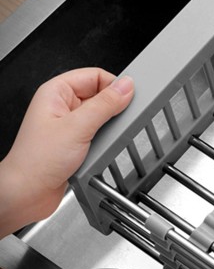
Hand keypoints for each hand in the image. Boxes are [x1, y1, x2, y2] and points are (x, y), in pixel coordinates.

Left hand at [0, 68, 133, 236]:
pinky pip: (99, 136)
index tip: (130, 98)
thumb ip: (105, 105)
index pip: (95, 76)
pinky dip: (105, 143)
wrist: (29, 193)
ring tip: (106, 139)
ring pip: (101, 118)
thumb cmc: (38, 160)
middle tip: (120, 121)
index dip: (114, 85)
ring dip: (109, 129)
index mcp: (57, 92)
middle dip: (113, 110)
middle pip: (100, 96)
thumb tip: (126, 86)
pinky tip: (102, 150)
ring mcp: (69, 126)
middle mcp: (62, 107)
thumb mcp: (78, 127)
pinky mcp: (76, 143)